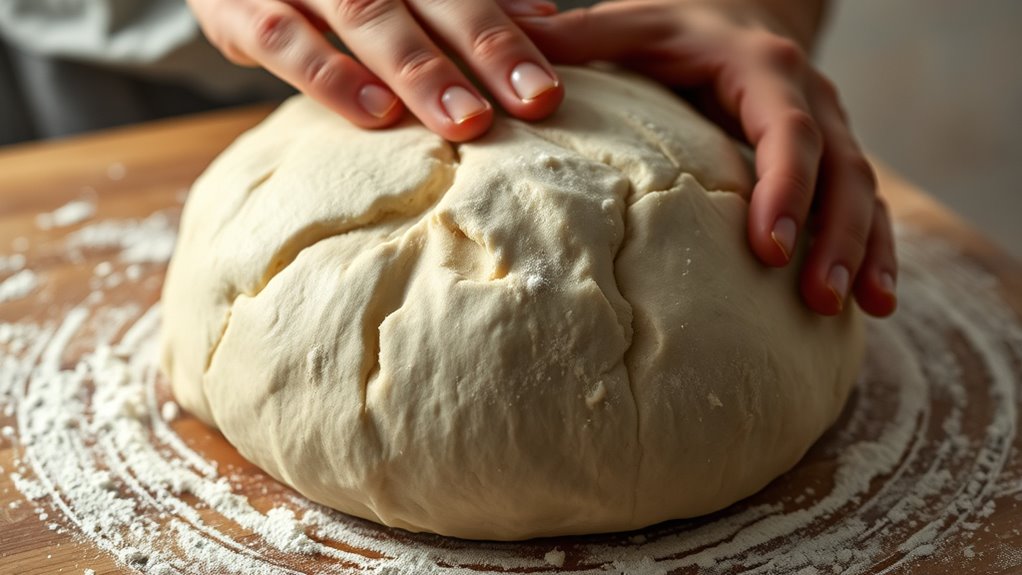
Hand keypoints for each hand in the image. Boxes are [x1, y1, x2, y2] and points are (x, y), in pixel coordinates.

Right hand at [187, 0, 564, 141]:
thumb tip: (542, 18)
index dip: (506, 36)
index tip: (546, 90)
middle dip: (483, 47)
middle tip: (531, 103)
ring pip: (361, 10)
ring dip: (415, 67)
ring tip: (465, 119)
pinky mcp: (233, 3)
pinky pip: (281, 36)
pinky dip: (329, 74)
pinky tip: (375, 112)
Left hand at [516, 0, 897, 317]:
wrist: (736, 13)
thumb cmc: (674, 31)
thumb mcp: (630, 25)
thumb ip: (576, 38)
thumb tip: (512, 48)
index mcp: (761, 67)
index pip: (787, 128)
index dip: (785, 187)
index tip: (768, 248)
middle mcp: (811, 98)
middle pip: (842, 168)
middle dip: (835, 235)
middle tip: (818, 299)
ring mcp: (832, 130)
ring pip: (866, 191)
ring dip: (865, 250)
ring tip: (859, 309)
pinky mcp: (835, 160)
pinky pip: (869, 205)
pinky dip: (876, 250)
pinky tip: (873, 304)